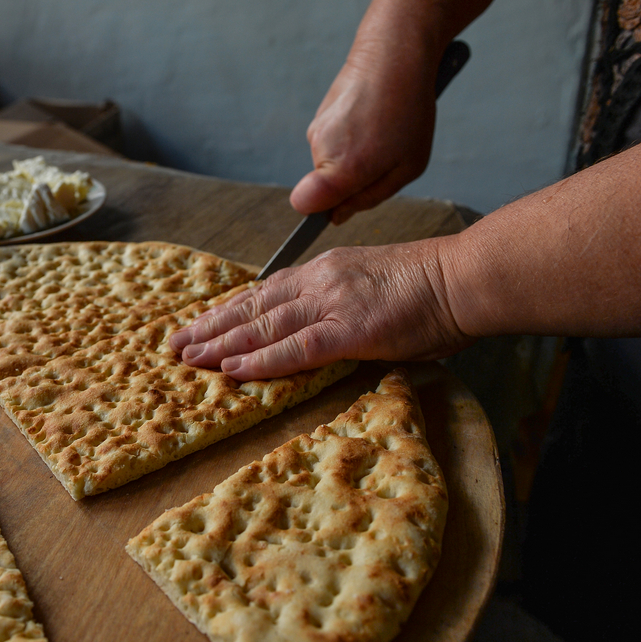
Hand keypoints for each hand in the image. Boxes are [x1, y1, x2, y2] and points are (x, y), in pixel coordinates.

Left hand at [169, 243, 474, 379]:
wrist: (465, 278)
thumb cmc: (433, 288)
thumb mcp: (376, 286)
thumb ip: (345, 304)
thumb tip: (327, 328)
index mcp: (326, 271)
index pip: (266, 292)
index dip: (230, 310)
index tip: (202, 322)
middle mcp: (320, 283)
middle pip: (254, 308)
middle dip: (211, 327)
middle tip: (175, 343)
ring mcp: (331, 305)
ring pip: (264, 327)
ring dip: (221, 344)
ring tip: (188, 357)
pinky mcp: (348, 331)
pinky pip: (295, 350)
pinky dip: (260, 361)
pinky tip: (232, 370)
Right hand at [290, 39, 439, 222]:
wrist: (395, 53)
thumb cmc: (409, 110)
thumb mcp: (408, 167)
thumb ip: (368, 198)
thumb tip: (337, 215)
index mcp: (343, 167)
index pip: (304, 205)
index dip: (322, 211)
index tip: (342, 206)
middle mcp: (320, 149)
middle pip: (324, 188)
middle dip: (352, 183)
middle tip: (385, 157)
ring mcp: (316, 130)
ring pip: (329, 165)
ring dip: (353, 158)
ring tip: (383, 132)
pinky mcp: (319, 115)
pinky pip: (331, 143)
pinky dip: (350, 138)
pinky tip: (372, 118)